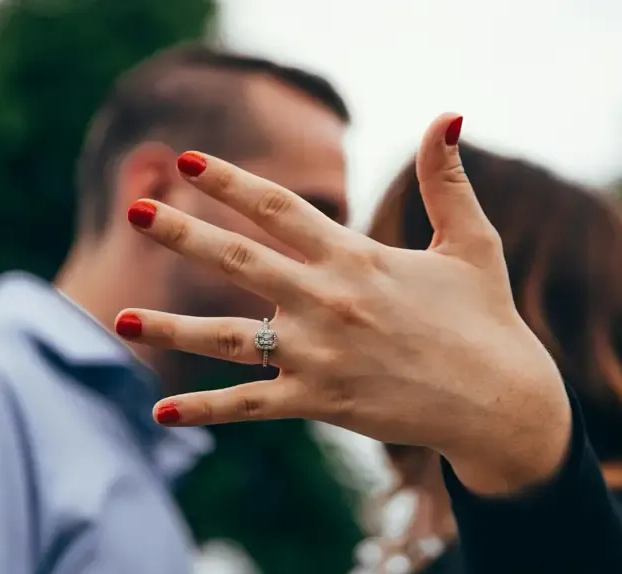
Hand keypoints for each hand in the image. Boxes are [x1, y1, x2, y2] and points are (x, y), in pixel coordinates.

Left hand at [115, 114, 569, 495]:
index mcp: (357, 258)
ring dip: (171, 327)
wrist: (501, 404)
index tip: (187, 161)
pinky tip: (160, 411)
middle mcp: (328, 303)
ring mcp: (319, 357)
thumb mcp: (471, 242)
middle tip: (135, 210)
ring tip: (121, 315)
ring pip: (228, 338)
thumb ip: (446, 180)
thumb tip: (449, 114)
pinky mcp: (320, 403)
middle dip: (184, 234)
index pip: (281, 209)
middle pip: (240, 261)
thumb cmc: (486, 319)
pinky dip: (205, 409)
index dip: (232, 182)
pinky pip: (250, 405)